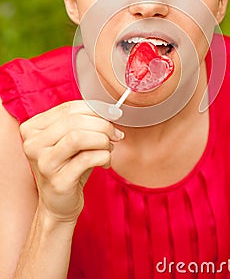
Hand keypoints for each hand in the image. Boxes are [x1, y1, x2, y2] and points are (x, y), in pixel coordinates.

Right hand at [20, 100, 123, 222]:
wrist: (59, 204)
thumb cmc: (68, 166)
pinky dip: (103, 156)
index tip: (112, 115)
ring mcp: (43, 163)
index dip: (94, 109)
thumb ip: (83, 121)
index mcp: (32, 128)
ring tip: (109, 147)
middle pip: (74, 121)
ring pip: (78, 137)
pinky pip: (87, 159)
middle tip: (115, 134)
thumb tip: (111, 110)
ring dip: (102, 139)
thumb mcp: (71, 139)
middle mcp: (32, 144)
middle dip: (102, 124)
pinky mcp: (57, 181)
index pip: (67, 108)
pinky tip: (106, 161)